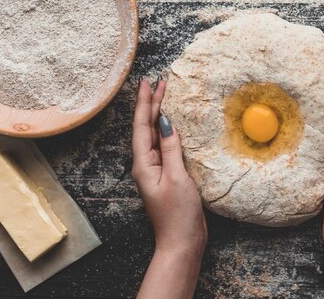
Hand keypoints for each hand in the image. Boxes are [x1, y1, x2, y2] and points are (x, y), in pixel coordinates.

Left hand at [131, 79, 206, 255]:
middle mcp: (146, 164)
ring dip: (159, 115)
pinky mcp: (168, 175)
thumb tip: (167, 123)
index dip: (144, 103)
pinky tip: (174, 124)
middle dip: (152, 104)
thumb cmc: (178, 214)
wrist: (182, 241)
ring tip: (164, 95)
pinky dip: (169, 131)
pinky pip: (166, 146)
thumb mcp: (177, 178)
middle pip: (147, 127)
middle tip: (159, 82)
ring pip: (155, 135)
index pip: (141, 126)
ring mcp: (156, 170)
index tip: (146, 83)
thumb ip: (171, 149)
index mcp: (143, 164)